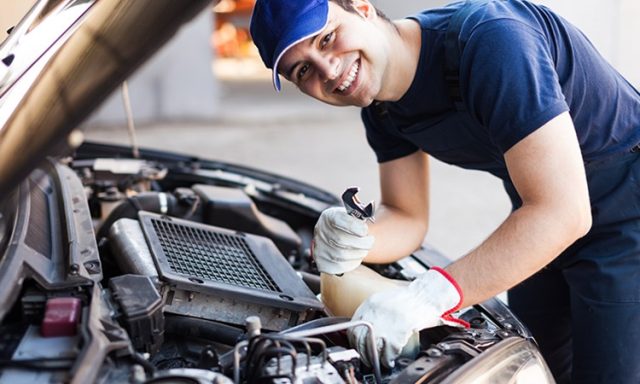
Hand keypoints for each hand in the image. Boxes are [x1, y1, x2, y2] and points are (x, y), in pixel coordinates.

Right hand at [312, 207, 374, 274]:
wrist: (337, 236)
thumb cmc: (349, 224)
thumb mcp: (352, 215)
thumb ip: (359, 215)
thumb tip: (369, 218)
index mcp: (328, 216)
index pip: (338, 220)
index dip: (354, 226)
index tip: (365, 230)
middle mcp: (321, 232)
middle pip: (340, 240)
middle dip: (361, 243)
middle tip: (370, 241)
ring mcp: (319, 248)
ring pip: (341, 255)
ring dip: (358, 253)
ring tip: (365, 249)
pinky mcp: (322, 262)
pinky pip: (339, 267)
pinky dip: (352, 263)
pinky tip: (356, 257)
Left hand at [348, 267, 468, 367]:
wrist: (426, 294)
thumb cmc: (410, 298)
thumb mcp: (385, 300)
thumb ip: (374, 312)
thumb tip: (367, 328)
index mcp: (370, 304)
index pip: (354, 326)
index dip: (355, 340)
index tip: (359, 346)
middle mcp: (375, 312)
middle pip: (360, 339)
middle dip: (363, 352)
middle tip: (368, 358)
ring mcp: (385, 322)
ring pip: (372, 347)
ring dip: (375, 358)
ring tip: (381, 361)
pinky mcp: (398, 330)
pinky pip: (388, 351)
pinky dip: (388, 358)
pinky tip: (391, 359)